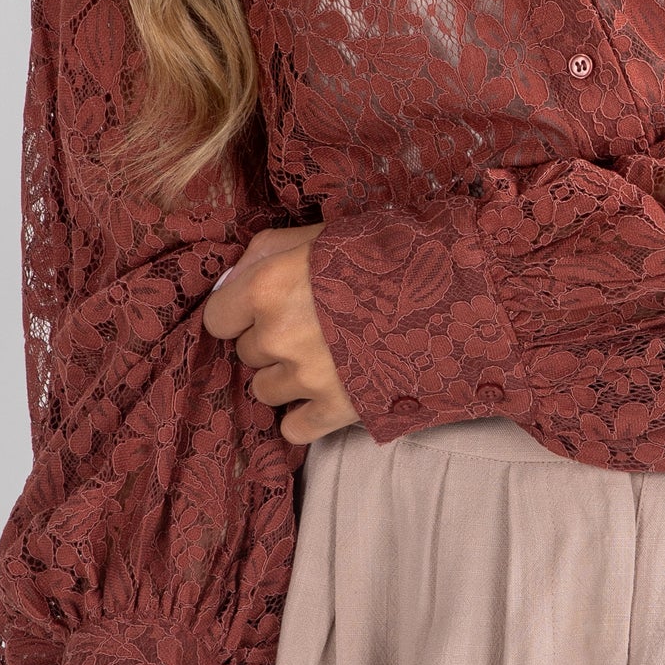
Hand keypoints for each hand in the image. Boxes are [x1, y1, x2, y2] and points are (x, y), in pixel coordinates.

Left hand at [201, 221, 362, 444]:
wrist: (447, 295)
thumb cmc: (382, 256)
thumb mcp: (319, 235)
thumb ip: (265, 252)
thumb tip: (230, 281)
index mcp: (268, 287)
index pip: (217, 318)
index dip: (239, 313)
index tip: (263, 308)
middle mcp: (277, 335)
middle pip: (247, 353)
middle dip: (271, 341)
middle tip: (310, 325)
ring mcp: (304, 378)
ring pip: (264, 391)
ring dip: (286, 378)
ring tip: (323, 356)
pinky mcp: (333, 411)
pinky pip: (292, 429)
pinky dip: (304, 417)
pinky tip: (326, 394)